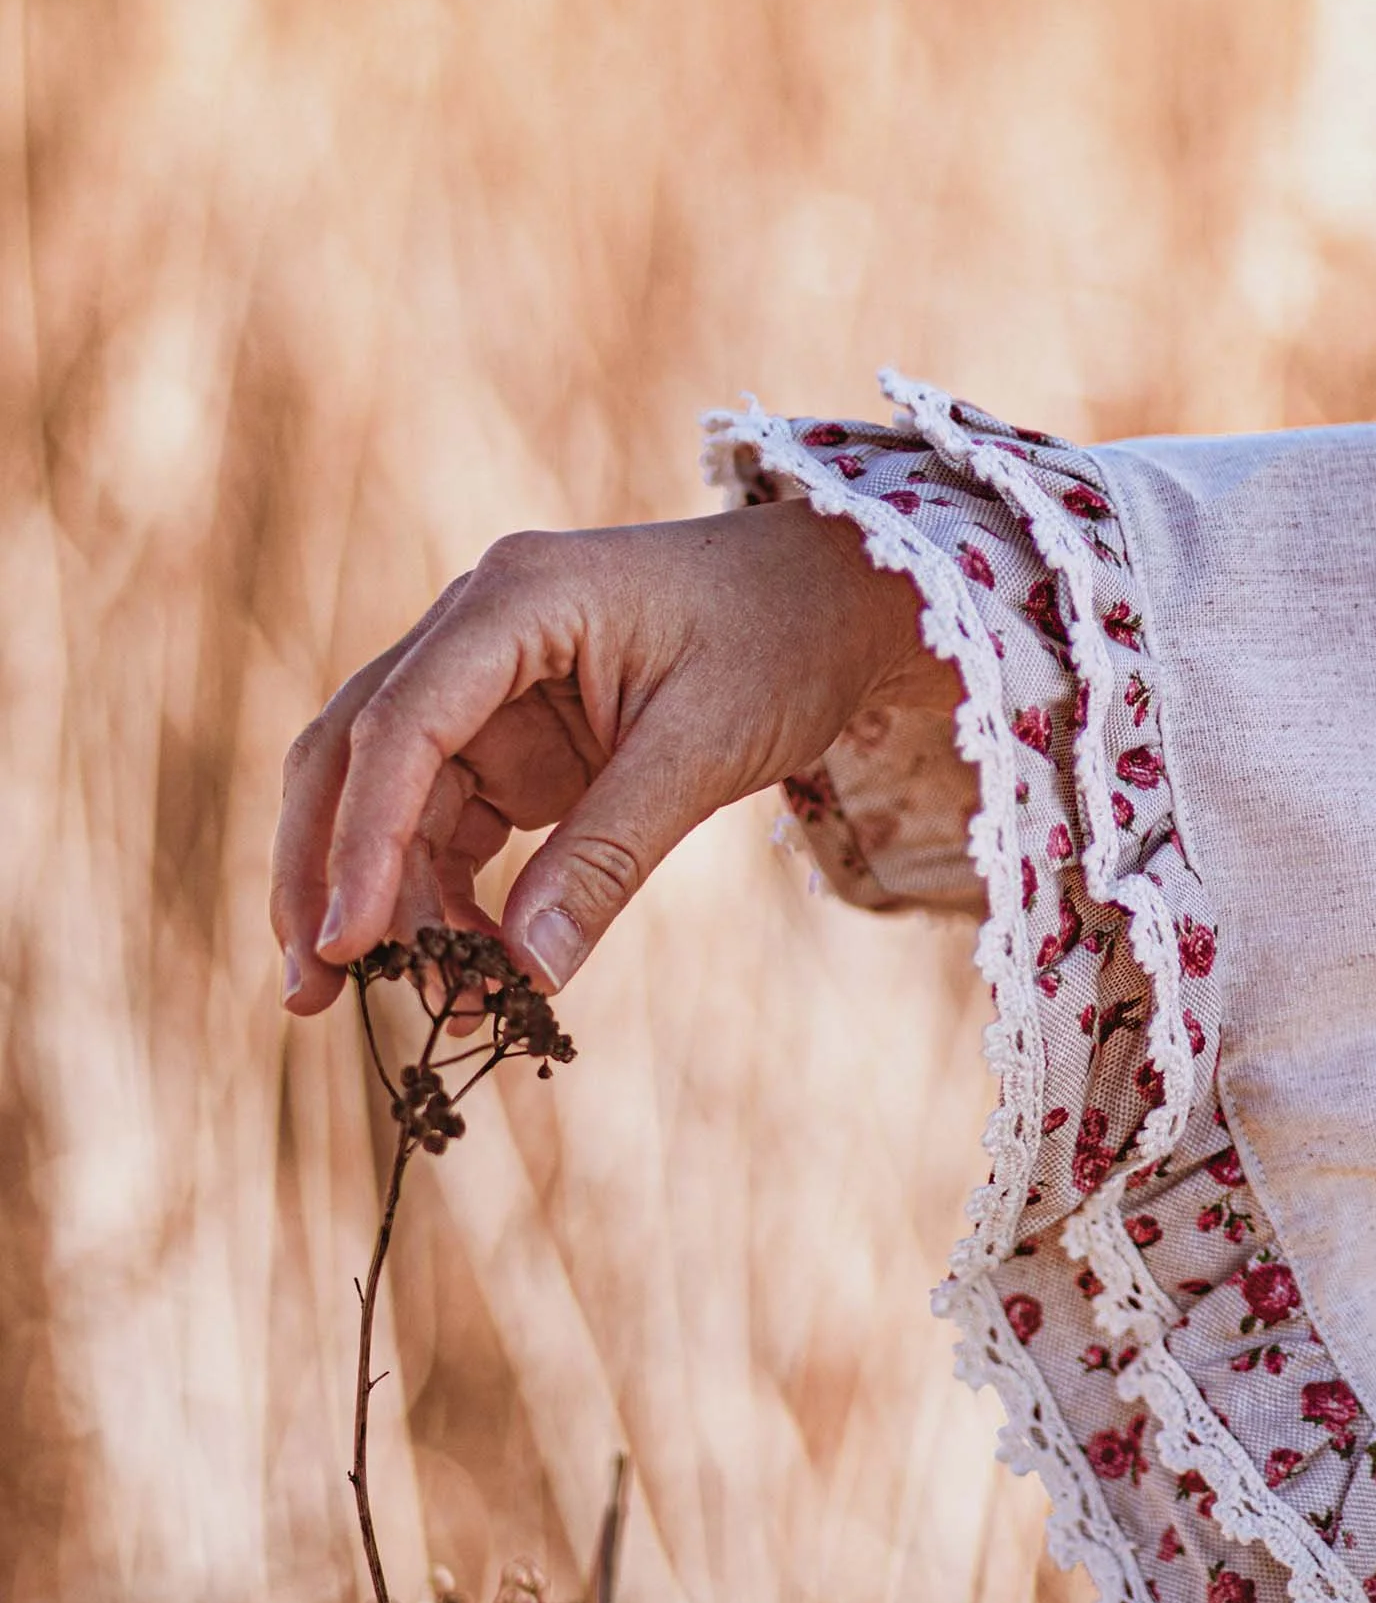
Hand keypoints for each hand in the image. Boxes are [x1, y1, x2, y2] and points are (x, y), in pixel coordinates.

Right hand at [272, 502, 950, 1011]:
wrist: (839, 600)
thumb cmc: (783, 642)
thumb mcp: (705, 749)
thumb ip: (609, 856)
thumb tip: (527, 971)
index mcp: (515, 598)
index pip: (401, 723)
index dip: (364, 840)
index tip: (348, 944)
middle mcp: (476, 631)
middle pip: (355, 754)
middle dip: (323, 874)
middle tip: (310, 992)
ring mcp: (486, 683)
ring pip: (388, 798)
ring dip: (385, 901)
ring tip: (423, 1004)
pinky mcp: (509, 734)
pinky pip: (446, 821)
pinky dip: (444, 897)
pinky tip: (473, 967)